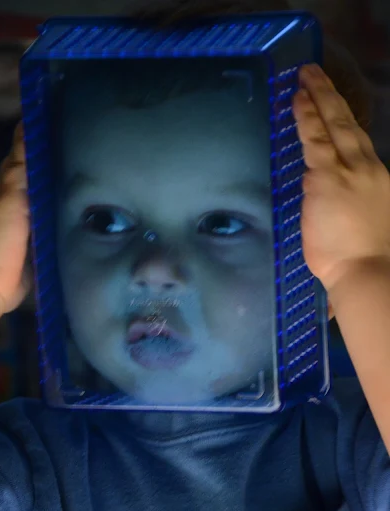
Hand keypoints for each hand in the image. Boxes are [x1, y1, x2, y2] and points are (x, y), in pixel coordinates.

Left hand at [293, 64, 389, 294]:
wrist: (370, 272)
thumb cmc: (366, 262)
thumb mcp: (365, 228)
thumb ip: (347, 209)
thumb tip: (328, 206)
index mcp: (377, 182)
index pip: (359, 146)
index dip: (346, 125)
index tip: (336, 110)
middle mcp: (368, 169)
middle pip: (349, 126)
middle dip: (331, 98)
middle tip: (316, 74)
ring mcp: (348, 171)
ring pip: (332, 126)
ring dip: (316, 100)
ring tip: (304, 79)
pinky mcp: (326, 177)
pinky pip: (314, 140)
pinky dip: (306, 118)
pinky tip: (297, 100)